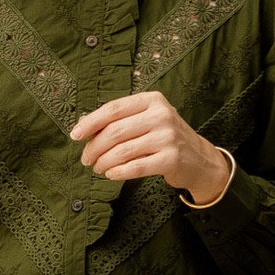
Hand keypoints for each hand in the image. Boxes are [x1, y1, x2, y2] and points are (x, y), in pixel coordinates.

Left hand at [70, 92, 230, 203]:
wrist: (199, 159)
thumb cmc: (165, 138)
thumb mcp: (148, 120)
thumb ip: (122, 120)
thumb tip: (84, 126)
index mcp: (152, 100)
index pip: (114, 109)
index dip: (91, 122)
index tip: (75, 135)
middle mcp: (161, 115)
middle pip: (115, 131)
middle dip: (95, 147)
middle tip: (86, 159)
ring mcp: (167, 137)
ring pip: (123, 151)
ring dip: (104, 162)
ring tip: (97, 168)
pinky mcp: (171, 159)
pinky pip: (135, 167)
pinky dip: (118, 172)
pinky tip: (110, 174)